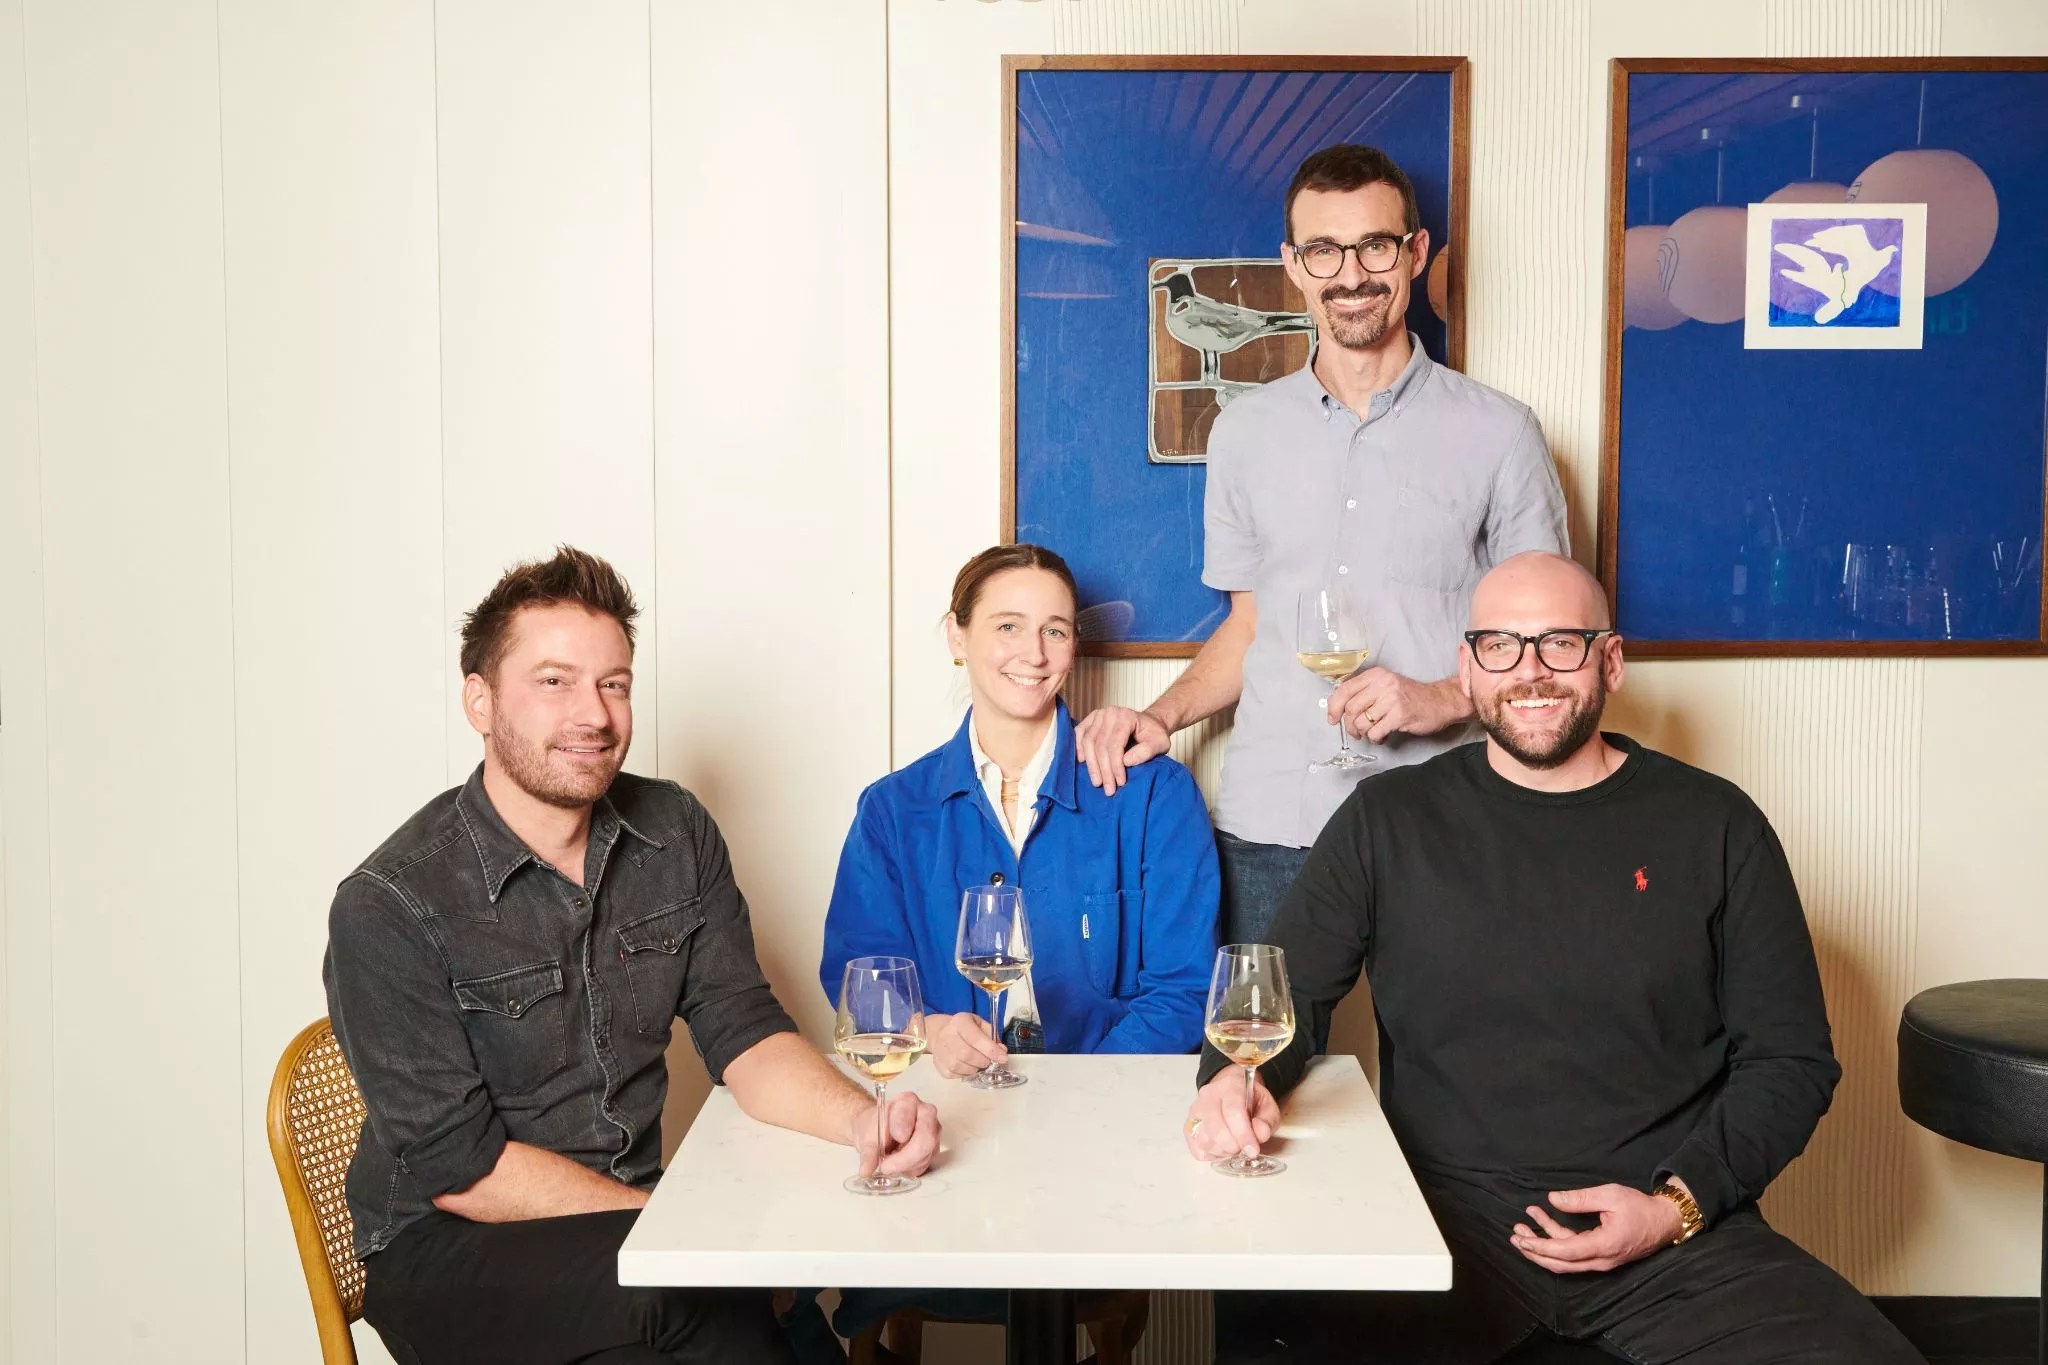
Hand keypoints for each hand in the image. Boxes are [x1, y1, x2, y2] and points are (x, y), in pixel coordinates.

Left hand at [852, 1089, 940, 1177]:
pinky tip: (898, 1164)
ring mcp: (932, 1132)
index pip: (910, 1115)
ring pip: (925, 1155)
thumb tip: (867, 1169)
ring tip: (889, 1162)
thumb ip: (869, 1153)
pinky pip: (924, 1164)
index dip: (900, 1130)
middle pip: (926, 1139)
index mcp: (908, 1102)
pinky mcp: (933, 1149)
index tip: (888, 1143)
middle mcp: (925, 1114)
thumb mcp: (867, 1137)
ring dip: (904, 1166)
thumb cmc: (875, 1127)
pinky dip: (908, 1169)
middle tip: (886, 1166)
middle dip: (905, 1159)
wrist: (877, 1131)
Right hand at [925, 1011, 1006, 1079]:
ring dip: (975, 1069)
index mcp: (960, 1022)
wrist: (939, 1032)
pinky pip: (954, 1075)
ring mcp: (940, 1051)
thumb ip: (992, 1036)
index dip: (991, 1050)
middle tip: (989, 1061)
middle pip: (967, 1054)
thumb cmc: (965, 1028)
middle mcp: (947, 1035)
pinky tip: (968, 1067)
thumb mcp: (980, 1024)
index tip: (1003, 1058)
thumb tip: (1002, 1051)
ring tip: (978, 1064)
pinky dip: (965, 1074)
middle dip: (983, 1061)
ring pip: (960, 1067)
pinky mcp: (938, 1064)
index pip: (976, 1038)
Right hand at [1074, 705, 1170, 794]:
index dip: (1115, 766)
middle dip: (1103, 770)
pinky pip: (1079, 734)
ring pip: (1088, 742)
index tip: (1120, 783)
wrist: (1150, 723)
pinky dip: (1078, 748)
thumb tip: (1126, 761)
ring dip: (1091, 765)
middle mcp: (1109, 713)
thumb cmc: (1154, 734)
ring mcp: (1098, 715)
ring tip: (1097, 782)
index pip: (1114, 745)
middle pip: (1099, 745)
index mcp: (1125, 716)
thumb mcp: (1160, 743)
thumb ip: (1146, 752)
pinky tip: (1083, 763)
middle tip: (1108, 789)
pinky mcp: (1091, 719)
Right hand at [1181, 1068, 1278, 1161]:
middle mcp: (1208, 1096)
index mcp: (1230, 1086)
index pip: (1232, 1111)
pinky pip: (1196, 1148)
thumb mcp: (1267, 1104)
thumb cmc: (1250, 1098)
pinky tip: (1222, 1149)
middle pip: (1216, 1128)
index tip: (1253, 1150)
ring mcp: (1195, 1111)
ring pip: (1204, 1140)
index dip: (1243, 1134)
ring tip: (1235, 1147)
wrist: (1231, 1089)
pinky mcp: (1189, 1125)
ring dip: (1223, 1151)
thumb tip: (1260, 1134)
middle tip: (1245, 1150)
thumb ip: (1267, 1120)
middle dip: (1233, 1146)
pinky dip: (1211, 1155)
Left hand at [1328, 668, 1461, 743]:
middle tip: (1356, 731)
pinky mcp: (1400, 716)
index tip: (1332, 718)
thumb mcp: (1385, 685)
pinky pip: (1375, 732)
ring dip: (1363, 733)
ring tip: (1373, 732)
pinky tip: (1382, 736)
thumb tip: (1337, 708)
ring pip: (1361, 722)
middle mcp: (1383, 684)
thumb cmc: (1410, 696)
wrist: (1440, 702)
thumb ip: (1363, 692)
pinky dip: (1376, 738)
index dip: (1334, 707)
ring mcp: (1392, 700)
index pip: (1344, 690)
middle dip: (1349, 725)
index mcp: (1376, 675)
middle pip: (1350, 709)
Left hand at [1509, 1183, 1685, 1273]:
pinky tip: (1544, 1219)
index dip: (1541, 1247)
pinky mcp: (1601, 1255)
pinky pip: (1575, 1252)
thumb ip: (1581, 1199)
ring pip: (1566, 1260)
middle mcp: (1601, 1259)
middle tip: (1514, 1237)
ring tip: (1523, 1228)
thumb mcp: (1610, 1195)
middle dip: (1535, 1252)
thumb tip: (1553, 1199)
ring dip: (1543, 1245)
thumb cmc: (1640, 1207)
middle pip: (1561, 1264)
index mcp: (1604, 1246)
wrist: (1664, 1222)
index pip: (1566, 1252)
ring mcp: (1601, 1260)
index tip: (1522, 1239)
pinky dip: (1557, 1238)